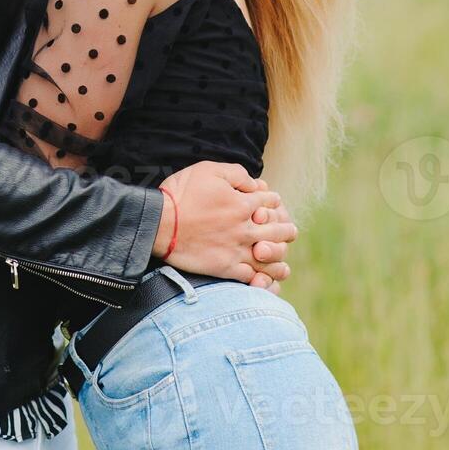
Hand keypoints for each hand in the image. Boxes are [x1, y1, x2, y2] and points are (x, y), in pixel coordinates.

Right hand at [153, 161, 297, 289]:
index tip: (273, 203)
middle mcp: (246, 229)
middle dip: (286, 229)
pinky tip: (265, 279)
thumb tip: (254, 183)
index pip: (270, 202)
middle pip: (278, 231)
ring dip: (280, 256)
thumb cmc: (181, 194)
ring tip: (283, 260)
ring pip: (270, 258)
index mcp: (244, 204)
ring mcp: (237, 250)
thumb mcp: (209, 170)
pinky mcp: (226, 268)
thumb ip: (236, 173)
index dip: (273, 201)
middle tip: (290, 231)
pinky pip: (252, 277)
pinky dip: (262, 279)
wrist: (158, 224)